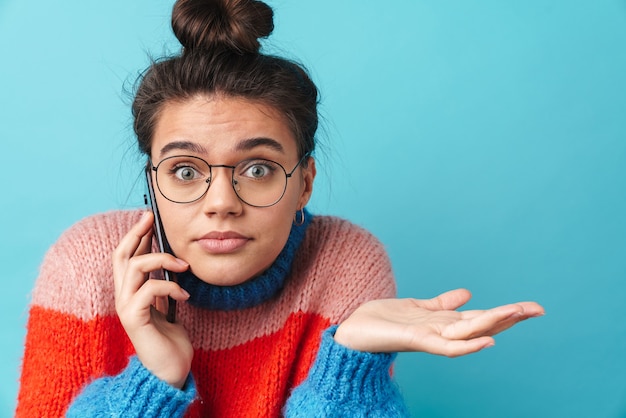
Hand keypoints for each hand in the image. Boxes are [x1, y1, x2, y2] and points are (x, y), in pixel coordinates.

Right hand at [112, 211, 192, 387]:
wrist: (170, 368)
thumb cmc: (171, 337)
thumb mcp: (168, 303)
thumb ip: (163, 283)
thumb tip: (171, 258)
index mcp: (130, 291)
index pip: (125, 255)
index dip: (135, 234)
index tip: (149, 216)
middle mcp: (123, 296)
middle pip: (121, 255)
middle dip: (137, 233)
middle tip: (152, 219)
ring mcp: (126, 307)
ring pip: (135, 267)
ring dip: (162, 260)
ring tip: (184, 267)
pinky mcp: (134, 318)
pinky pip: (150, 289)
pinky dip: (170, 287)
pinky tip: (185, 297)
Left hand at [334, 289, 544, 356]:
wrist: (354, 331)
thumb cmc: (383, 321)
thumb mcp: (418, 306)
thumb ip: (442, 303)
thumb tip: (469, 293)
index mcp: (445, 322)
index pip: (483, 317)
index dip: (507, 312)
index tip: (534, 307)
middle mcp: (443, 332)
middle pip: (483, 325)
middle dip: (510, 317)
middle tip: (539, 309)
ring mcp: (432, 338)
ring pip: (471, 332)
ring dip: (495, 324)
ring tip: (518, 313)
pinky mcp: (417, 340)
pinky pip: (447, 347)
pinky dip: (468, 345)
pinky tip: (487, 341)